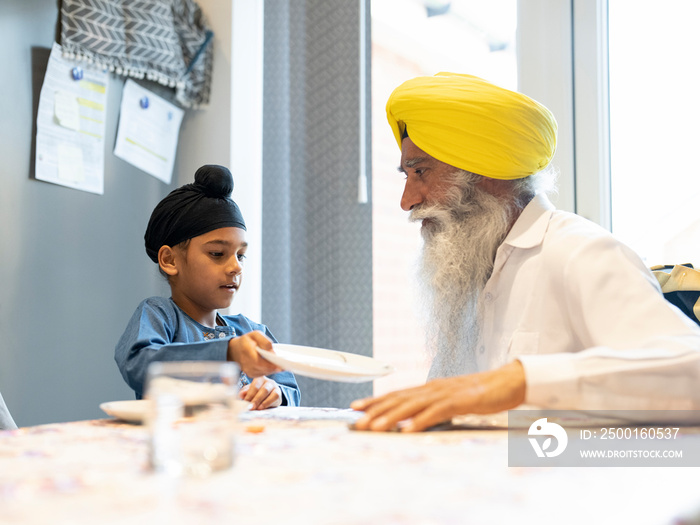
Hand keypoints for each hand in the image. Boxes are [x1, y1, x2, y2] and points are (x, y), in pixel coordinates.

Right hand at [227, 331, 281, 377]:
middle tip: (285, 367)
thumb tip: (272, 351)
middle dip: (274, 368)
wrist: (233, 350)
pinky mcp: (249, 374)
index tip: (280, 365)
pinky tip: (274, 368)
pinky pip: (261, 374)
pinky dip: (268, 371)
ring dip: (272, 370)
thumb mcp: (255, 334)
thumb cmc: (246, 341)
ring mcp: (247, 370)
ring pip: (263, 372)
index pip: (258, 361)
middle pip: (262, 368)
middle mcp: (245, 362)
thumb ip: (265, 341)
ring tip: (281, 367)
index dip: (269, 365)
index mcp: (246, 350)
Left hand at [239, 377, 282, 409]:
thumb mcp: (249, 391)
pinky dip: (268, 403)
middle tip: (250, 407)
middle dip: (256, 399)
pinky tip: (262, 407)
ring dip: (262, 401)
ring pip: (270, 393)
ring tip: (257, 408)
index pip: (255, 385)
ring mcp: (275, 387)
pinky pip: (275, 397)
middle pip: (263, 389)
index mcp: (260, 378)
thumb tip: (241, 394)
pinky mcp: (279, 394)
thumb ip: (245, 392)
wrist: (267, 397)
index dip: (250, 394)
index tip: (245, 402)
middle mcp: (268, 381)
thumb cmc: (256, 393)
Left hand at [350, 360, 525, 431]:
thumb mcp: (452, 400)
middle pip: (399, 399)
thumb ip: (433, 407)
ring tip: (373, 428)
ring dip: (391, 417)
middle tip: (356, 422)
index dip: (375, 401)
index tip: (355, 408)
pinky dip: (420, 421)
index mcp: (430, 388)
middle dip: (375, 411)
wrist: (509, 381)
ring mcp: (445, 393)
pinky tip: (407, 430)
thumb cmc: (481, 392)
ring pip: (412, 405)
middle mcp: (432, 388)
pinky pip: (436, 412)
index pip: (396, 394)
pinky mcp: (459, 401)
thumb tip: (414, 420)